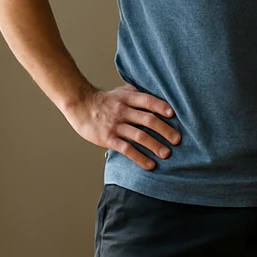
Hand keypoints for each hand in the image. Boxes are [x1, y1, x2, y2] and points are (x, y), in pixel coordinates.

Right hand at [64, 83, 180, 170]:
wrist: (79, 106)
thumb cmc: (104, 100)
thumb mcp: (121, 92)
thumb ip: (138, 93)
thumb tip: (160, 94)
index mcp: (128, 98)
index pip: (148, 101)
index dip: (161, 106)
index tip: (173, 114)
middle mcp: (123, 111)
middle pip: (148, 120)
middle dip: (165, 130)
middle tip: (177, 140)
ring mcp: (115, 125)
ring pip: (139, 136)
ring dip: (155, 146)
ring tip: (166, 154)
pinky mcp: (108, 138)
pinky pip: (126, 149)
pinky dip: (140, 157)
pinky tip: (150, 164)